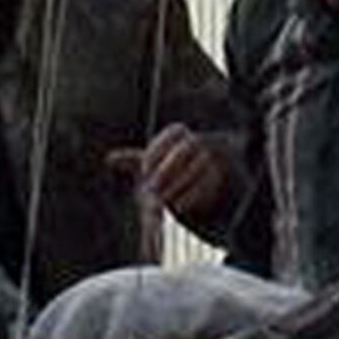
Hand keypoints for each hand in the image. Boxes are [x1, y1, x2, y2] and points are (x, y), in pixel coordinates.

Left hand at [115, 126, 238, 226]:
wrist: (208, 195)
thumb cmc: (174, 177)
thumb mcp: (155, 169)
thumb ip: (134, 161)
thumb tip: (110, 159)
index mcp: (184, 135)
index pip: (175, 131)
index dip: (158, 149)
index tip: (144, 168)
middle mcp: (204, 142)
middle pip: (187, 148)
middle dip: (167, 169)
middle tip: (151, 188)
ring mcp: (218, 158)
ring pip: (199, 166)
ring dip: (177, 185)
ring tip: (162, 200)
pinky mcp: (228, 177)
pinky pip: (212, 183)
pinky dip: (192, 196)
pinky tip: (179, 207)